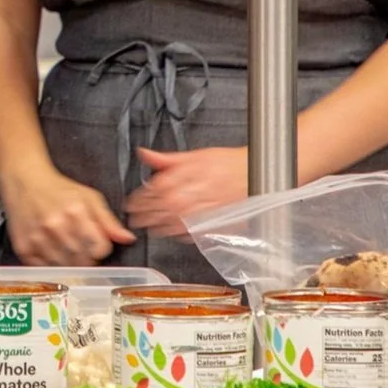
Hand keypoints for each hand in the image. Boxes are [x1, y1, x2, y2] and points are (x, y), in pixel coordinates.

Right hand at [0, 168, 135, 264]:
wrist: (24, 180)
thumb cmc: (59, 189)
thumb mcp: (88, 197)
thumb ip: (108, 220)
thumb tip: (128, 239)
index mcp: (76, 212)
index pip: (99, 248)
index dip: (101, 250)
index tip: (95, 245)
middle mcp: (56, 225)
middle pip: (82, 260)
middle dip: (86, 259)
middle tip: (81, 250)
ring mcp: (38, 237)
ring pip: (64, 267)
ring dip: (69, 264)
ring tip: (65, 249)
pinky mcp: (23, 247)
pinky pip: (44, 268)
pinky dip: (50, 265)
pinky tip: (51, 251)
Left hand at [125, 145, 249, 236]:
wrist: (256, 174)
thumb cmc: (228, 163)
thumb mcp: (196, 155)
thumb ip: (167, 159)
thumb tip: (144, 154)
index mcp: (187, 174)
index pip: (156, 189)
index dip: (140, 198)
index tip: (131, 203)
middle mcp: (193, 192)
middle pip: (161, 207)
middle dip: (145, 214)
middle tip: (134, 219)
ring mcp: (203, 210)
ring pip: (173, 222)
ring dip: (157, 226)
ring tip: (148, 228)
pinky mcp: (213, 222)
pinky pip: (191, 232)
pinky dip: (178, 234)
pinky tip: (170, 233)